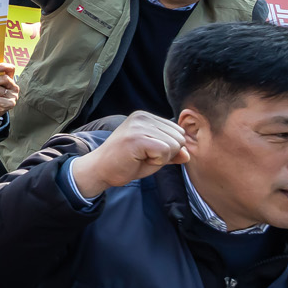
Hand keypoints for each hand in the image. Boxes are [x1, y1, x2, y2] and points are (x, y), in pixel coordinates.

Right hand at [68, 111, 188, 200]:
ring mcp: (139, 125)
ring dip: (161, 158)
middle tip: (143, 156)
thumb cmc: (125, 163)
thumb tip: (187, 155)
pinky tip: (139, 159)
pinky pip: (166, 151)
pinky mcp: (137, 137)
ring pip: (174, 145)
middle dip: (167, 153)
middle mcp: (143, 116)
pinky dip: (157, 161)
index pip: (178, 131)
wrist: (100, 170)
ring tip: (140, 157)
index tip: (146, 152)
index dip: (168, 149)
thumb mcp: (153, 156)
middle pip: (179, 137)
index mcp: (146, 117)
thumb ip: (171, 153)